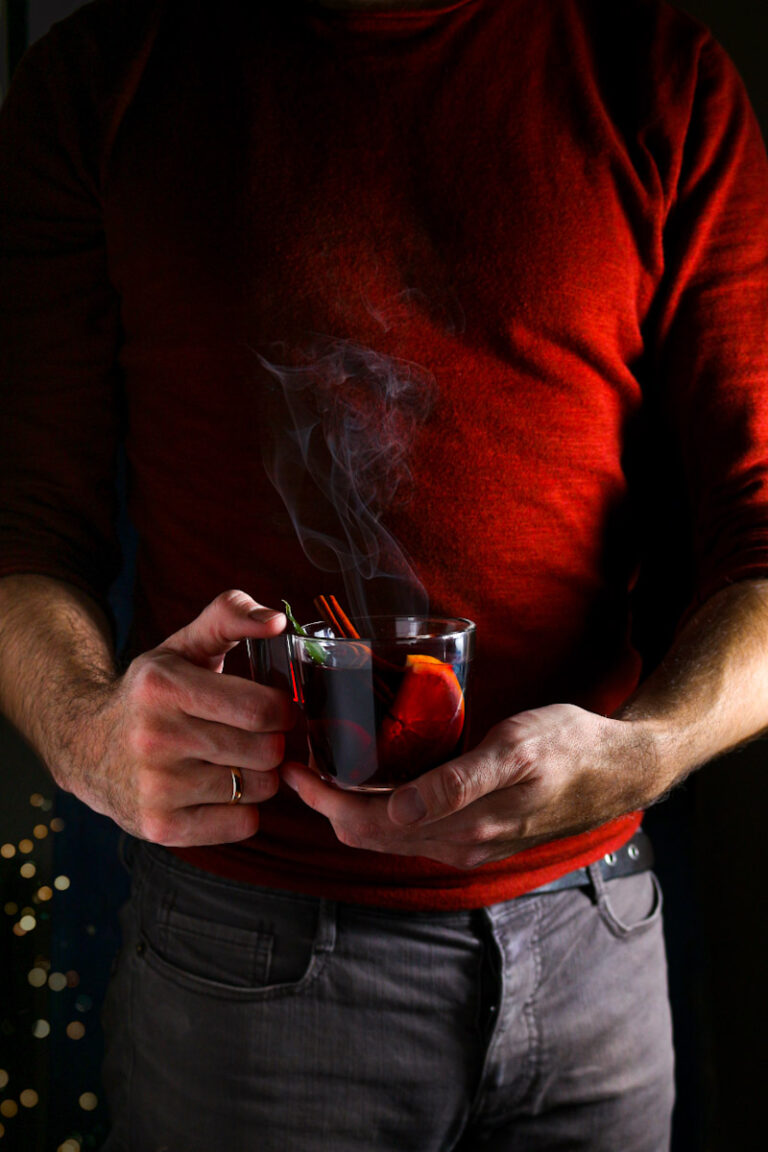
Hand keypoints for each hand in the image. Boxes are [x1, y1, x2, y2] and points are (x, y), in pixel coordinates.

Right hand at [55, 590, 294, 845]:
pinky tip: (220, 790)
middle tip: (258, 735)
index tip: (275, 707)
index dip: (283, 709)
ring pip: (260, 788)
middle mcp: (155, 738)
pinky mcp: (160, 828)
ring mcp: (155, 788)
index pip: (261, 709)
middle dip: (274, 742)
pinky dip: (244, 808)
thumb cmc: (151, 692)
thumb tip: (277, 621)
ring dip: (261, 775)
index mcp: (163, 686)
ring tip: (236, 760)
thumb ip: (230, 615)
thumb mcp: (182, 644)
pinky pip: (243, 824)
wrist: (86, 746)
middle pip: (267, 751)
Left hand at [282, 704, 661, 868]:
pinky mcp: (480, 832)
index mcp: (460, 828)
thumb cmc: (570, 747)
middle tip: (297, 762)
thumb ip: (456, 783)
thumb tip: (397, 809)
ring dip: (351, 807)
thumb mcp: (515, 751)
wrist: (622, 768)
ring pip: (389, 835)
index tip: (293, 764)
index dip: (322, 798)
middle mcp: (458, 845)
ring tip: (326, 766)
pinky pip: (415, 829)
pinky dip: (382, 809)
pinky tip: (377, 778)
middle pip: (369, 834)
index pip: (366, 824)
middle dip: (326, 804)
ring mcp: (469, 843)